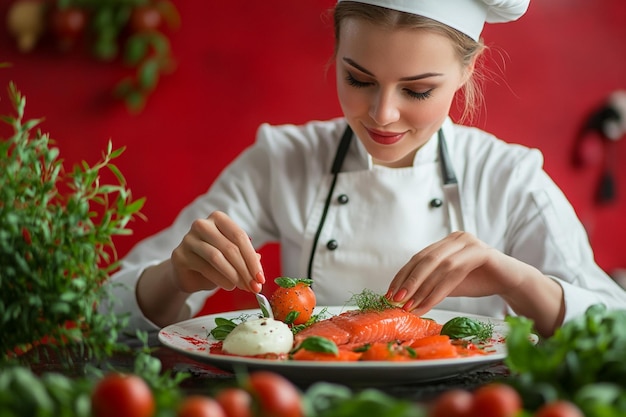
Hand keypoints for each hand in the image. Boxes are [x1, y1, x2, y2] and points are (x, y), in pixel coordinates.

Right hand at [169, 210, 264, 293]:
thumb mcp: (233, 259)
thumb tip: (259, 259)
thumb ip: (245, 258)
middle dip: (245, 270)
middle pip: (229, 247)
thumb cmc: (213, 263)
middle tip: (255, 286)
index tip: (261, 277)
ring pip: (217, 257)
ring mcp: (188, 238)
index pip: (239, 236)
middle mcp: (202, 224)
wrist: (187, 275)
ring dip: (234, 275)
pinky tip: (229, 286)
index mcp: (218, 218)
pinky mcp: (179, 255)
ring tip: (243, 287)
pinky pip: (204, 267)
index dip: (252, 258)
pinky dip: (220, 279)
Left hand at [385, 231, 524, 313]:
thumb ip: (430, 286)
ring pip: (438, 266)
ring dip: (421, 289)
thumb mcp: (449, 284)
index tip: (390, 293)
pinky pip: (454, 271)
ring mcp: (468, 242)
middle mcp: (455, 238)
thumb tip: (404, 299)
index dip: (402, 275)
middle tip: (396, 299)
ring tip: (409, 306)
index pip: (418, 258)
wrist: (512, 282)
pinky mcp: (481, 252)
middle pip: (424, 259)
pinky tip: (428, 304)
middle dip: (408, 281)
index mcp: (445, 243)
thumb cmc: (479, 282)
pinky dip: (438, 290)